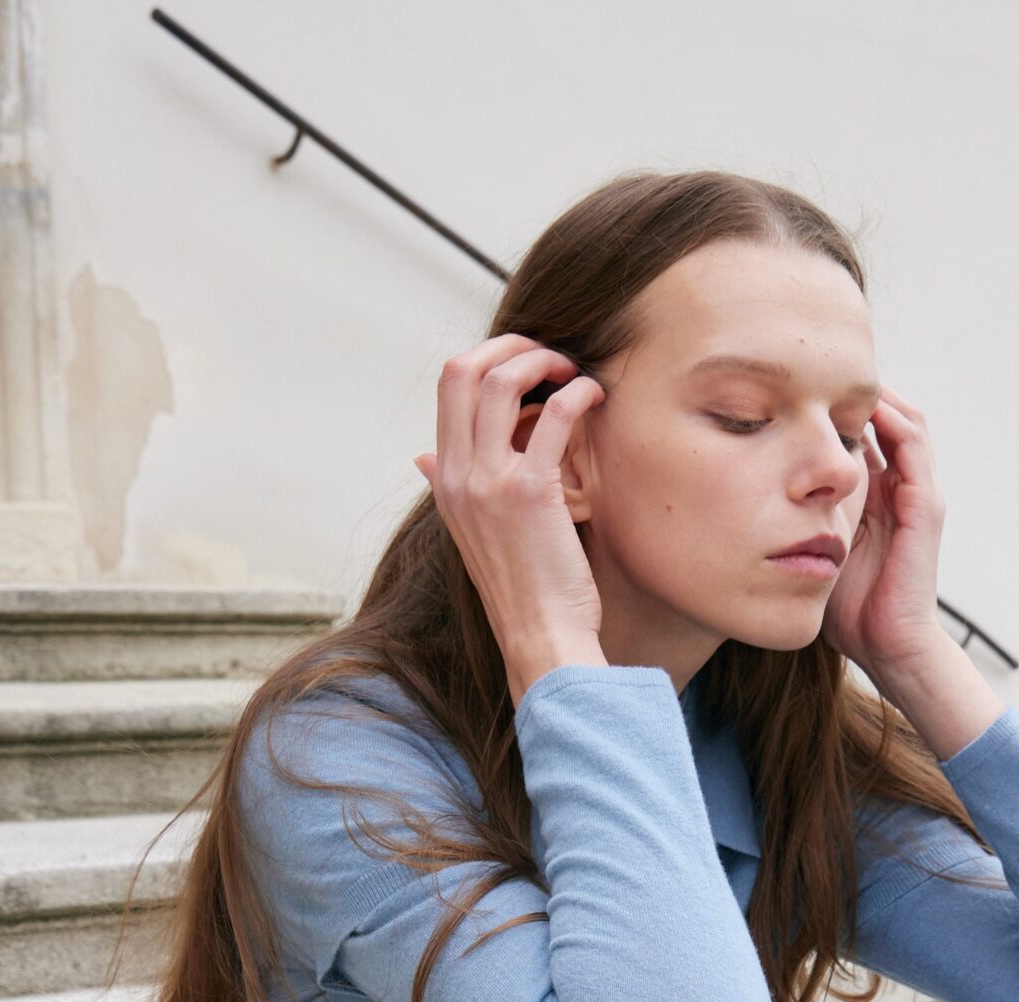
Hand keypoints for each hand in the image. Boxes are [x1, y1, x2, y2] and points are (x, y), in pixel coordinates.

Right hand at [414, 334, 607, 698]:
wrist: (541, 640)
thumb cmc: (522, 592)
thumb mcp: (469, 535)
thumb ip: (448, 489)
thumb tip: (423, 456)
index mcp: (445, 481)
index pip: (448, 386)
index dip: (487, 357)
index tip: (524, 363)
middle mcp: (459, 476)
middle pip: (465, 369)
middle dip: (511, 345)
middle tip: (550, 354)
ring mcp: (490, 483)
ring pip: (502, 381)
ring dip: (542, 361)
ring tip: (572, 371)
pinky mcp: (531, 492)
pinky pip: (554, 415)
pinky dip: (577, 393)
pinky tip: (595, 397)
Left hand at [819, 385, 947, 683]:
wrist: (888, 648)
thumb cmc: (850, 611)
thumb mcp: (814, 551)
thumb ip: (798, 519)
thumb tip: (753, 493)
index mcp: (879, 498)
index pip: (865, 436)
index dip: (838, 411)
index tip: (799, 392)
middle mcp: (902, 488)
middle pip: (888, 418)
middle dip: (858, 392)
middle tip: (819, 369)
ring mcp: (919, 494)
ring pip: (906, 421)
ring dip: (877, 395)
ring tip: (841, 375)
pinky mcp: (925, 505)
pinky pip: (912, 445)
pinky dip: (891, 419)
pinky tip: (861, 405)